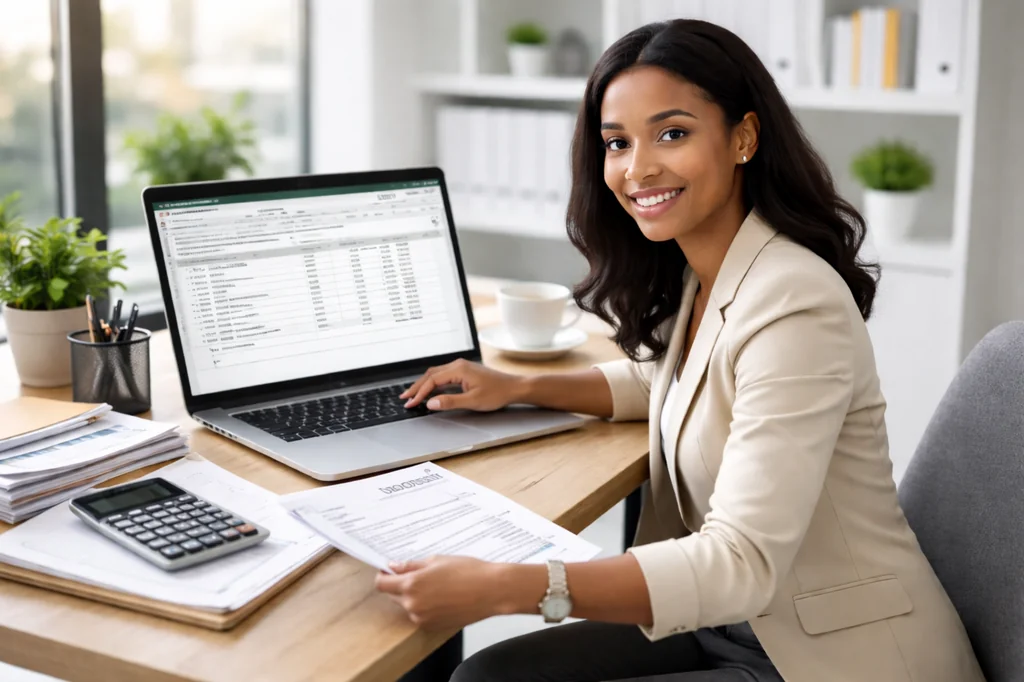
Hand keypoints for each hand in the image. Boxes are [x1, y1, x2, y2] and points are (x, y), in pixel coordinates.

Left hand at [375, 556, 504, 628]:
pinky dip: (425, 607)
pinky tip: (441, 597)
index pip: (382, 584)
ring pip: (407, 605)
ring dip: (413, 596)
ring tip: (435, 586)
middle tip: (418, 575)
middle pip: (392, 595)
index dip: (383, 575)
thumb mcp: (437, 560)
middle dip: (399, 585)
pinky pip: (420, 615)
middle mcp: (413, 604)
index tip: (389, 571)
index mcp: (411, 584)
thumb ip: (411, 565)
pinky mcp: (432, 626)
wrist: (491, 591)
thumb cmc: (468, 571)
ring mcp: (422, 618)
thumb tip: (394, 567)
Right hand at [400, 359, 525, 411]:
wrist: (514, 387)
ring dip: (424, 384)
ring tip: (413, 395)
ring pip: (436, 374)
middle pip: (430, 375)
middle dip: (416, 387)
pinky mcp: (464, 371)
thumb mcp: (472, 401)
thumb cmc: (497, 393)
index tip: (410, 403)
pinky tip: (430, 391)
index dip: (419, 393)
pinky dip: (433, 384)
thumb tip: (430, 403)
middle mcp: (458, 365)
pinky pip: (443, 376)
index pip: (432, 381)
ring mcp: (461, 367)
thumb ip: (450, 402)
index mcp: (458, 370)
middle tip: (405, 398)